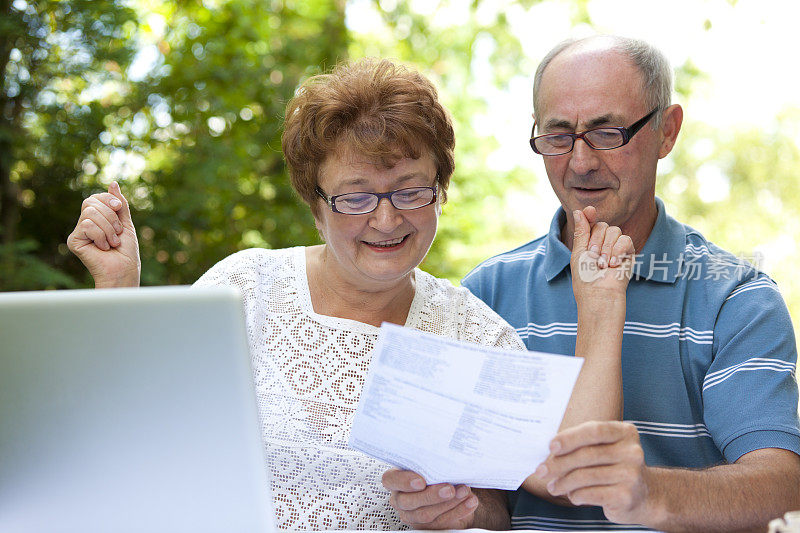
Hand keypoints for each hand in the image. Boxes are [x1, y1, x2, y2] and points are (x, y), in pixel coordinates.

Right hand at [67, 181, 139, 287]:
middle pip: (91, 202)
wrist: (124, 270)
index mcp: (96, 218)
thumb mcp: (125, 223)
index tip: (119, 209)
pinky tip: (103, 248)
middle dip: (110, 216)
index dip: (108, 200)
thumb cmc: (126, 250)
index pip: (95, 197)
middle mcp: (84, 224)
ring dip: (108, 228)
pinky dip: (101, 236)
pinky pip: (87, 225)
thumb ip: (119, 204)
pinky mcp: (73, 241)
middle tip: (118, 232)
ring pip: (90, 214)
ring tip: (113, 242)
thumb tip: (113, 183)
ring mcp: (78, 232)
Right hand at [382, 468, 478, 528]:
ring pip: (426, 513)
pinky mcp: (427, 526)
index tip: (421, 481)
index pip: (390, 480)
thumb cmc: (438, 473)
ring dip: (449, 503)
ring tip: (464, 492)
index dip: (403, 481)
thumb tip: (445, 453)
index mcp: (397, 479)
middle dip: (432, 495)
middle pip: (409, 501)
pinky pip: (441, 522)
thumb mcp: (432, 464)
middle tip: (450, 489)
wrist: (454, 489)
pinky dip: (459, 511)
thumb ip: (432, 462)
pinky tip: (469, 502)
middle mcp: (401, 498)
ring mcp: (412, 514)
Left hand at [533, 421, 651, 524]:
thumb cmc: (614, 467)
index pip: (594, 430)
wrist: (644, 496)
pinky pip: (590, 494)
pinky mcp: (627, 496)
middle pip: (586, 454)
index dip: (570, 437)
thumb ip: (583, 445)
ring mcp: (631, 474)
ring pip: (585, 476)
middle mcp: (632, 451)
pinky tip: (571, 495)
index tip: (551, 446)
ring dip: (563, 482)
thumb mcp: (605, 449)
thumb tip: (549, 452)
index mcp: (625, 432)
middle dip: (559, 463)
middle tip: (541, 471)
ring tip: (552, 487)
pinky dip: (576, 495)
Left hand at [570, 207, 634, 304]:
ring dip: (606, 249)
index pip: (591, 221)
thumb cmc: (585, 277)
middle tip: (594, 258)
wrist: (599, 293)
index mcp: (589, 242)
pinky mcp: (629, 253)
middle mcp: (603, 243)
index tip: (590, 211)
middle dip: (596, 242)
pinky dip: (618, 252)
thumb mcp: (579, 252)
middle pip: (602, 226)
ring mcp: (617, 248)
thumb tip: (578, 210)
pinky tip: (614, 265)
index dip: (590, 215)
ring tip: (603, 265)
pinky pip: (625, 240)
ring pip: (614, 231)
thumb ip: (581, 231)